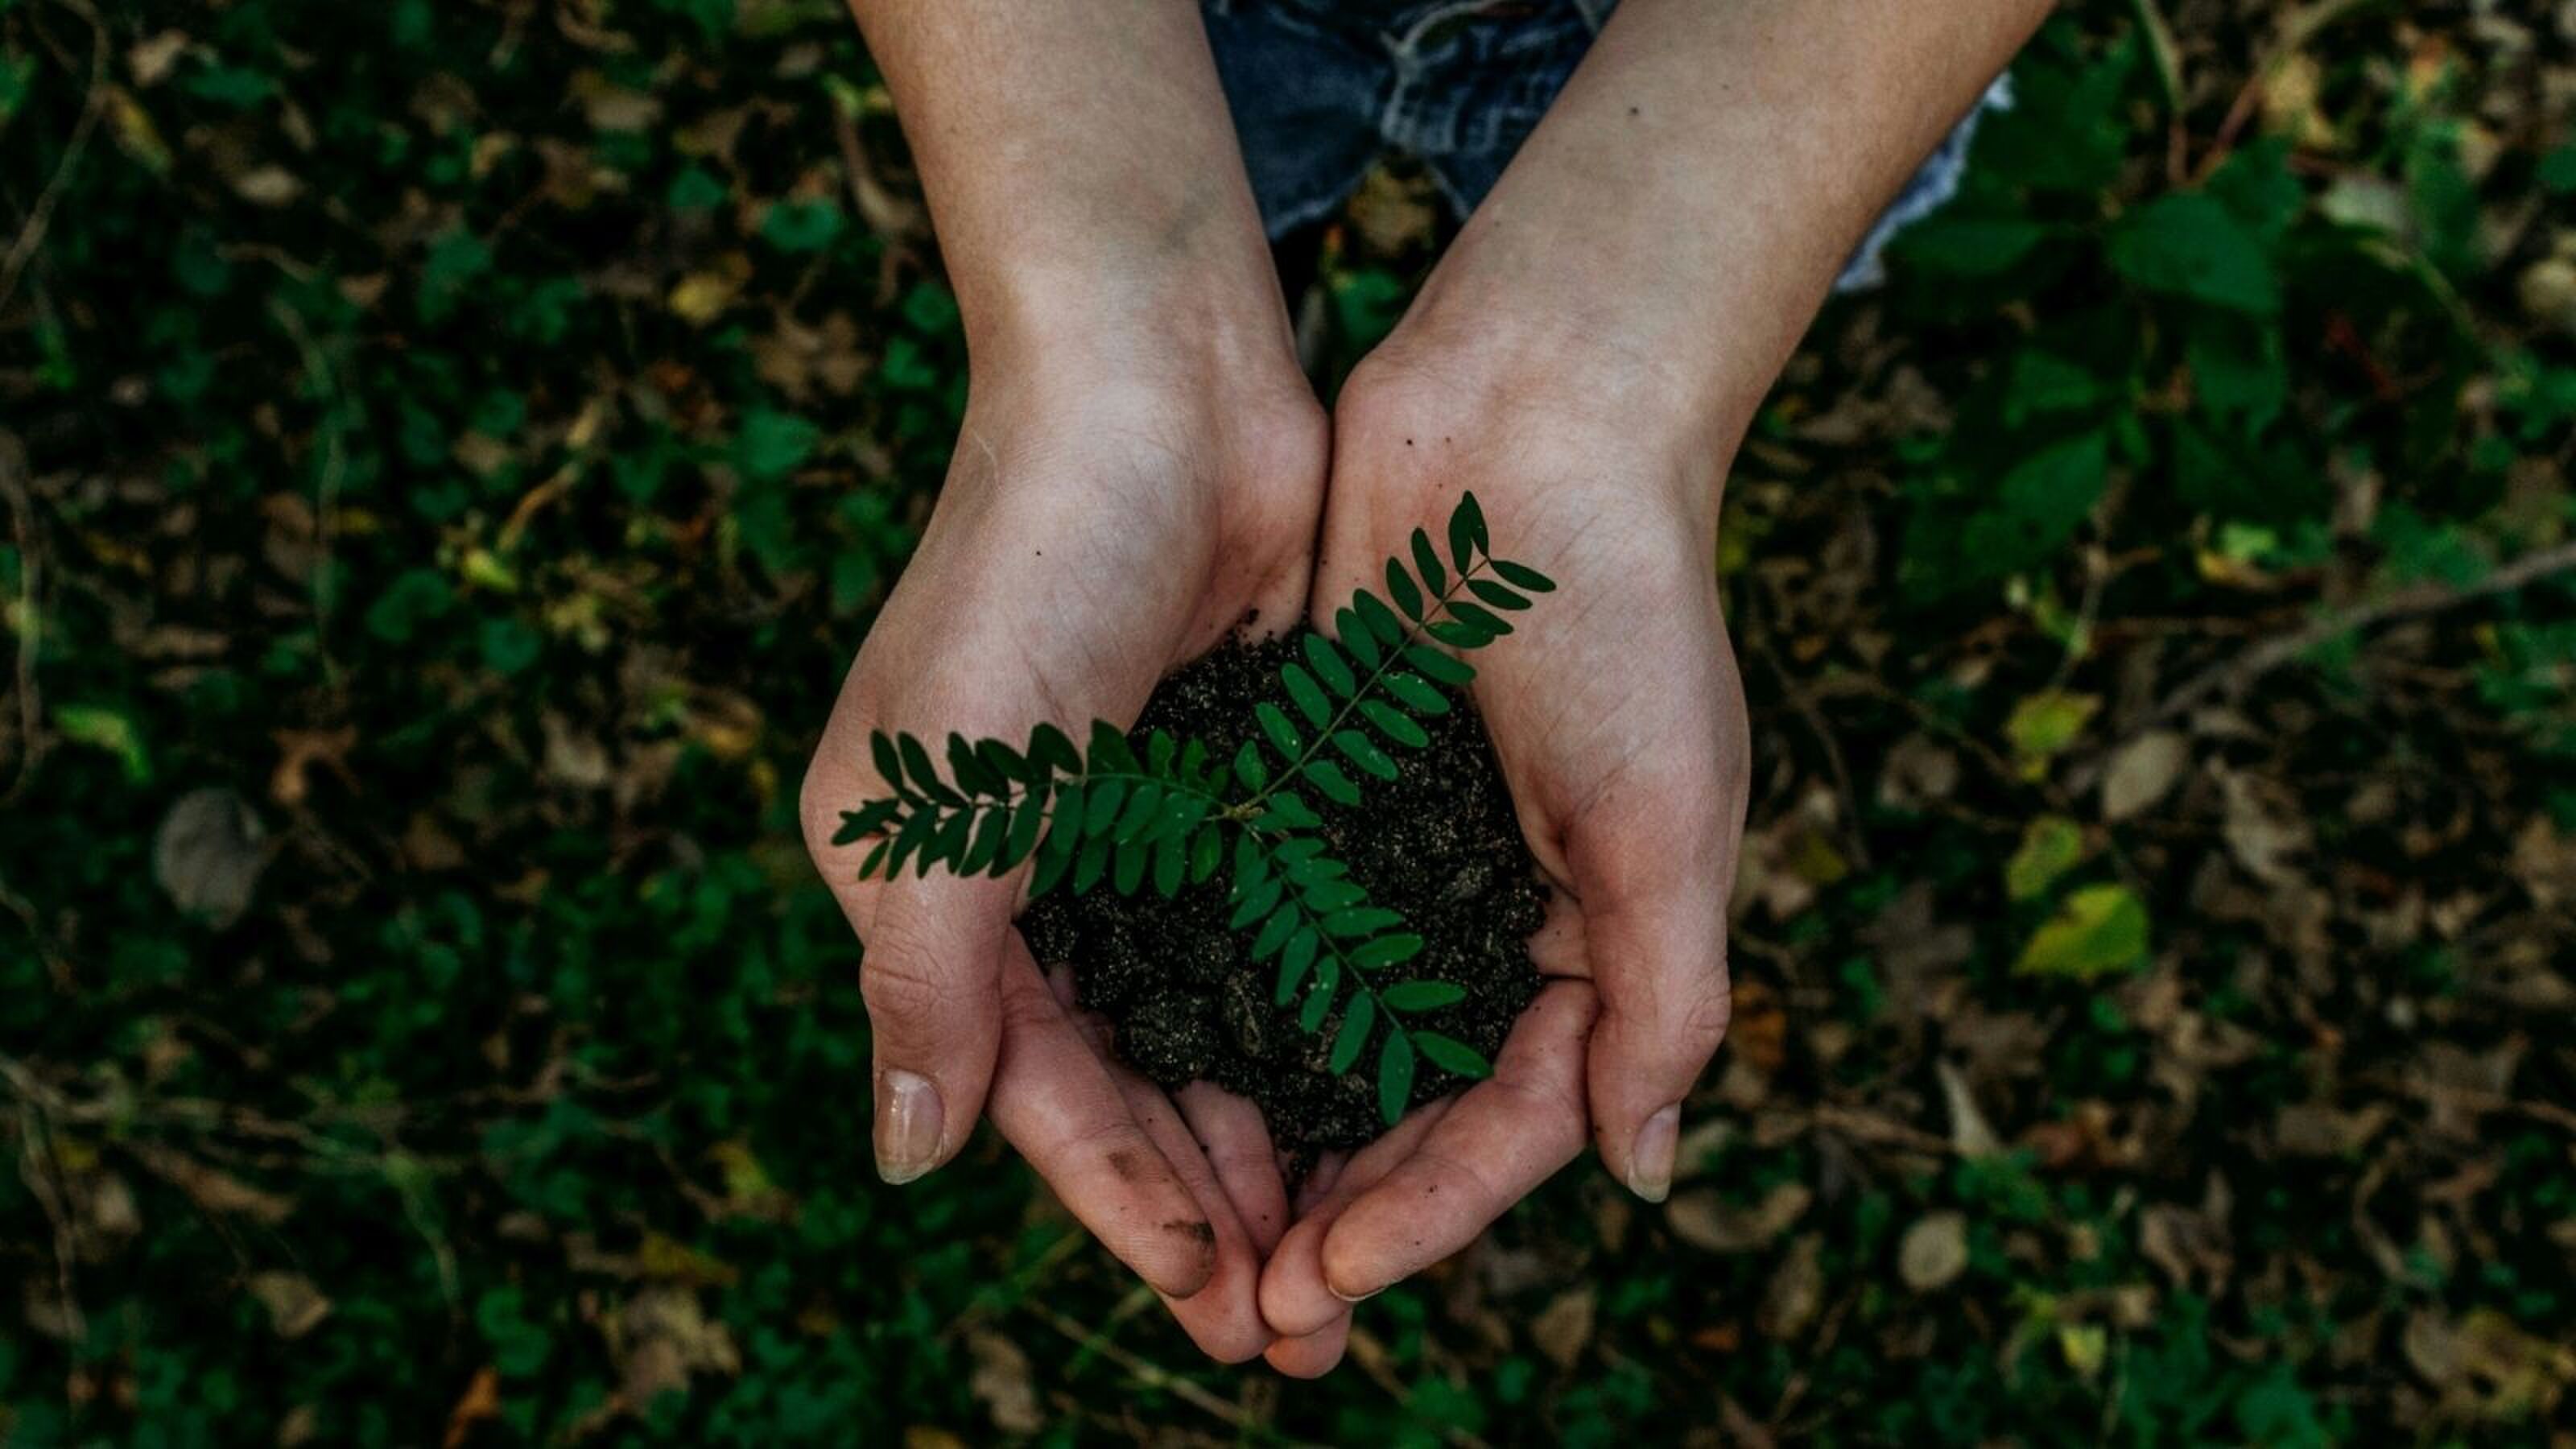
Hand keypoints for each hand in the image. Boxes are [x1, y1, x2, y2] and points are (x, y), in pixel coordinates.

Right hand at [799, 321, 1323, 1361]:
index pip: (1031, 1085)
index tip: (1215, 1295)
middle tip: (1300, 1326)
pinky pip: (1277, 939)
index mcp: (932, 885)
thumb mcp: (945, 787)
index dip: (1119, 1199)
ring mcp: (1140, 832)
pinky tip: (1381, 1100)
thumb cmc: (1028, 568)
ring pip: (1210, 1028)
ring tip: (1349, 1249)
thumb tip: (905, 1160)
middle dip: (1207, 1204)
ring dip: (1271, 1138)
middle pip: (1126, 1080)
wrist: (1156, 379)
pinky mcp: (1236, 784)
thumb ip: (924, 978)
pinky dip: (1317, 1024)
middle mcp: (1031, 874)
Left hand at [1255, 334, 1750, 1374]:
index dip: (1429, 1212)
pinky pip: (1260, 925)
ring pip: (1321, 1036)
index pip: (1510, 1120)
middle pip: (1407, 1105)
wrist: (1531, 415)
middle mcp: (1488, 914)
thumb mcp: (1667, 818)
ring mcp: (1394, 855)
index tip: (1332, 1279)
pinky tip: (1150, 1073)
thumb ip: (1663, 1000)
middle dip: (1338, 1211)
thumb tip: (1642, 1174)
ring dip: (1266, 1138)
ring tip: (1193, 1235)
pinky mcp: (1311, 788)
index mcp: (1592, 937)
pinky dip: (1218, 1004)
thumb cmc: (1624, 610)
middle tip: (1250, 1314)